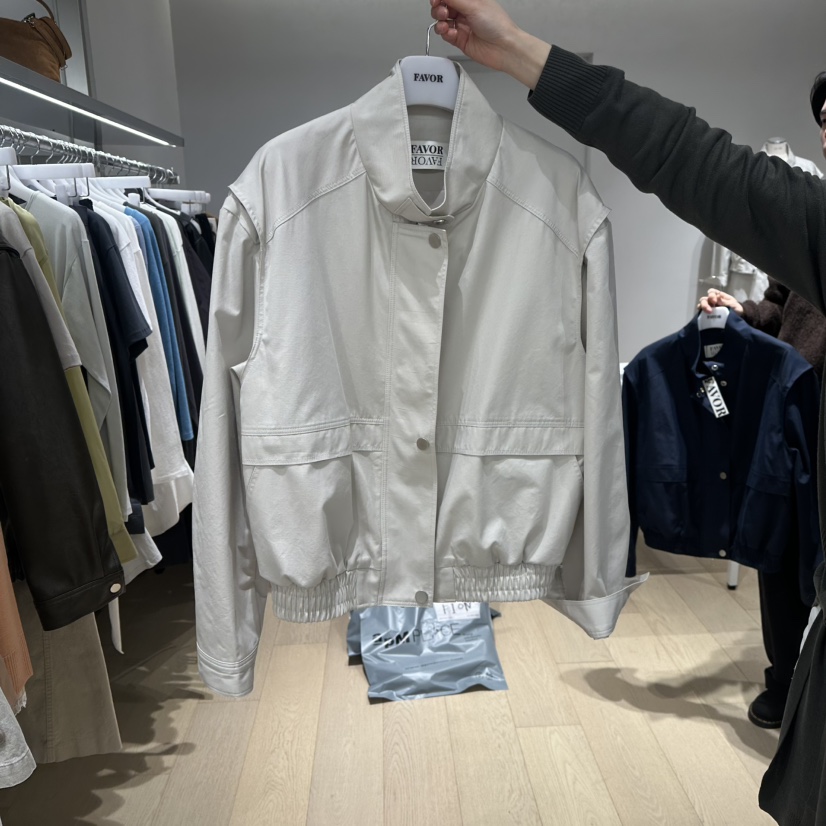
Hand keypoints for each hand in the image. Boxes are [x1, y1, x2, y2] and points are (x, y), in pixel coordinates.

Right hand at [429, 0, 550, 88]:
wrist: (503, 48)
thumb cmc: (497, 25)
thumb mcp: (474, 6)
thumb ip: (455, 0)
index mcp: (471, 0)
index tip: (435, 0)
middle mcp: (466, 12)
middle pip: (444, 8)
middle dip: (439, 9)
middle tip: (442, 12)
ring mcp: (463, 26)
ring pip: (443, 22)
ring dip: (440, 22)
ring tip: (445, 24)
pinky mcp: (460, 40)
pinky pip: (446, 35)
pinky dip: (445, 33)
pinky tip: (451, 33)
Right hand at [698, 288, 743, 314]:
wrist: (739, 317)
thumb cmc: (736, 308)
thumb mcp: (733, 304)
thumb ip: (725, 301)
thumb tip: (717, 297)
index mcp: (718, 296)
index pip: (711, 292)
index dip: (711, 295)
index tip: (715, 301)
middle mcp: (712, 301)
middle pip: (704, 299)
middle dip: (705, 304)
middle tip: (710, 310)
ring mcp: (709, 308)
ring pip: (701, 305)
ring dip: (703, 308)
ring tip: (708, 313)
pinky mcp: (707, 315)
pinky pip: (701, 313)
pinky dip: (702, 314)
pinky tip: (704, 317)